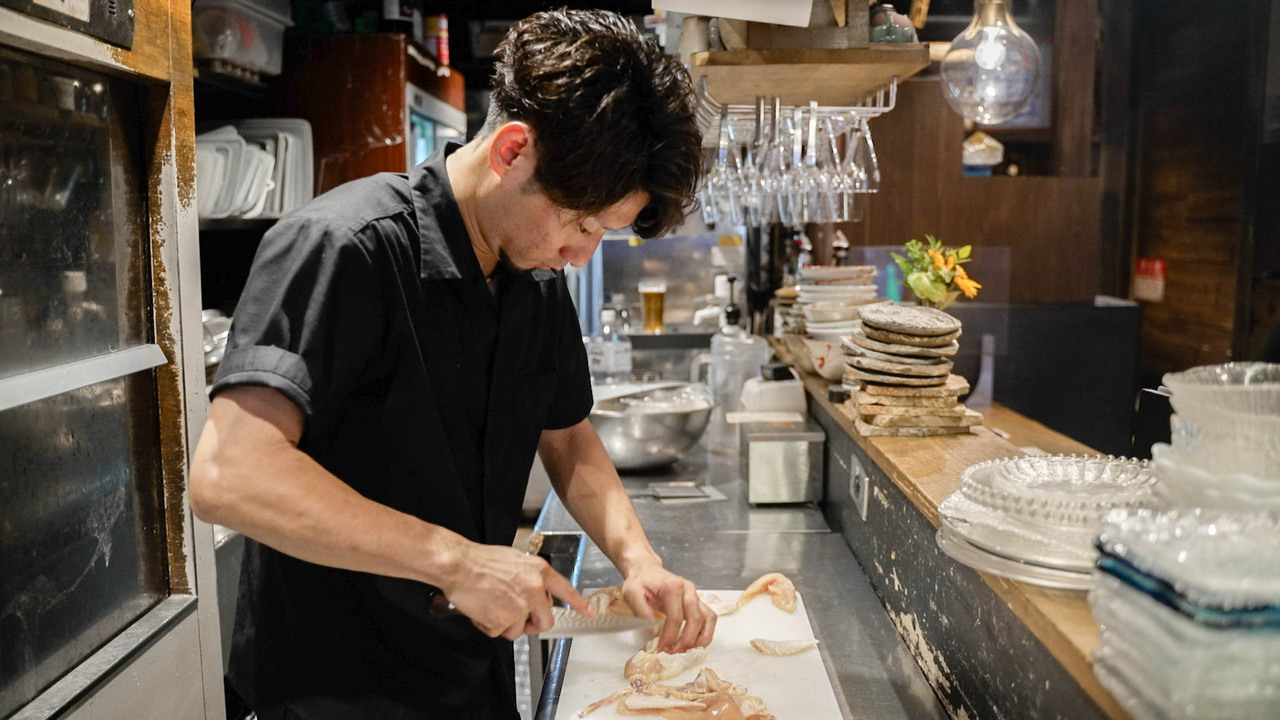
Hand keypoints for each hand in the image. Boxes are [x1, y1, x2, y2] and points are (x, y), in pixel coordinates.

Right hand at [441, 543, 591, 640]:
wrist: (459, 564)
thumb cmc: (481, 560)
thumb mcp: (515, 561)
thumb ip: (530, 578)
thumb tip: (533, 595)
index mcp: (538, 571)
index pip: (565, 590)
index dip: (579, 604)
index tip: (589, 613)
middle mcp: (534, 588)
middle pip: (545, 621)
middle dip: (532, 624)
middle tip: (517, 619)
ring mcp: (520, 605)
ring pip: (519, 630)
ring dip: (505, 624)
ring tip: (491, 606)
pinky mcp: (504, 619)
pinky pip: (500, 632)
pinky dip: (489, 626)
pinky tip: (481, 610)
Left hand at [620, 564, 715, 652]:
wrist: (647, 571)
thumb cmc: (640, 582)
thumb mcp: (632, 593)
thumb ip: (641, 610)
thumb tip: (655, 631)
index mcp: (673, 586)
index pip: (676, 616)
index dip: (670, 636)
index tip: (661, 648)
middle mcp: (688, 589)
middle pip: (695, 618)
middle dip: (686, 640)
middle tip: (674, 653)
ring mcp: (695, 595)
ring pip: (708, 618)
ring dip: (701, 638)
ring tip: (688, 652)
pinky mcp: (698, 601)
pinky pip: (709, 618)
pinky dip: (706, 633)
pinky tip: (695, 644)